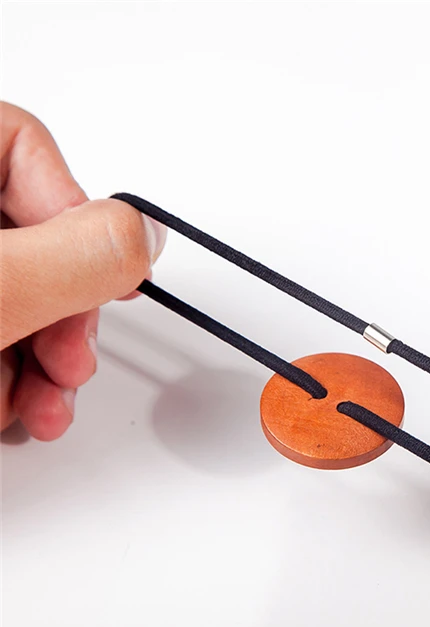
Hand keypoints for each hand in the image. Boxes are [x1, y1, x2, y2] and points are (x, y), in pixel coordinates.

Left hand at [0, 102, 166, 439]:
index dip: (73, 212)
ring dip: (43, 363)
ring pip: (14, 297)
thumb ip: (83, 255)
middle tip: (69, 359)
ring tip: (39, 407)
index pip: (19, 143)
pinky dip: (6, 379)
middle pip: (29, 238)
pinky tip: (8, 412)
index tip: (95, 277)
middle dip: (64, 315)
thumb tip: (147, 233)